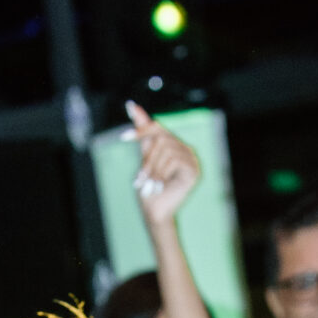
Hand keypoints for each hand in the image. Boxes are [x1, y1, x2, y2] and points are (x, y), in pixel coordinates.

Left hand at [127, 99, 200, 226]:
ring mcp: (191, 158)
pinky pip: (175, 161)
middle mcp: (183, 148)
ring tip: (149, 185)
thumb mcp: (144, 157)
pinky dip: (163, 173)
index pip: (157, 128)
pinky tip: (160, 186)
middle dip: (147, 159)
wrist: (156, 212)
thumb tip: (131, 105)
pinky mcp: (194, 169)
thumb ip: (142, 134)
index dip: (141, 130)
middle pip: (161, 139)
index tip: (124, 137)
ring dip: (153, 169)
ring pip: (167, 150)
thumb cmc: (148, 188)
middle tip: (139, 179)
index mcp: (172, 144)